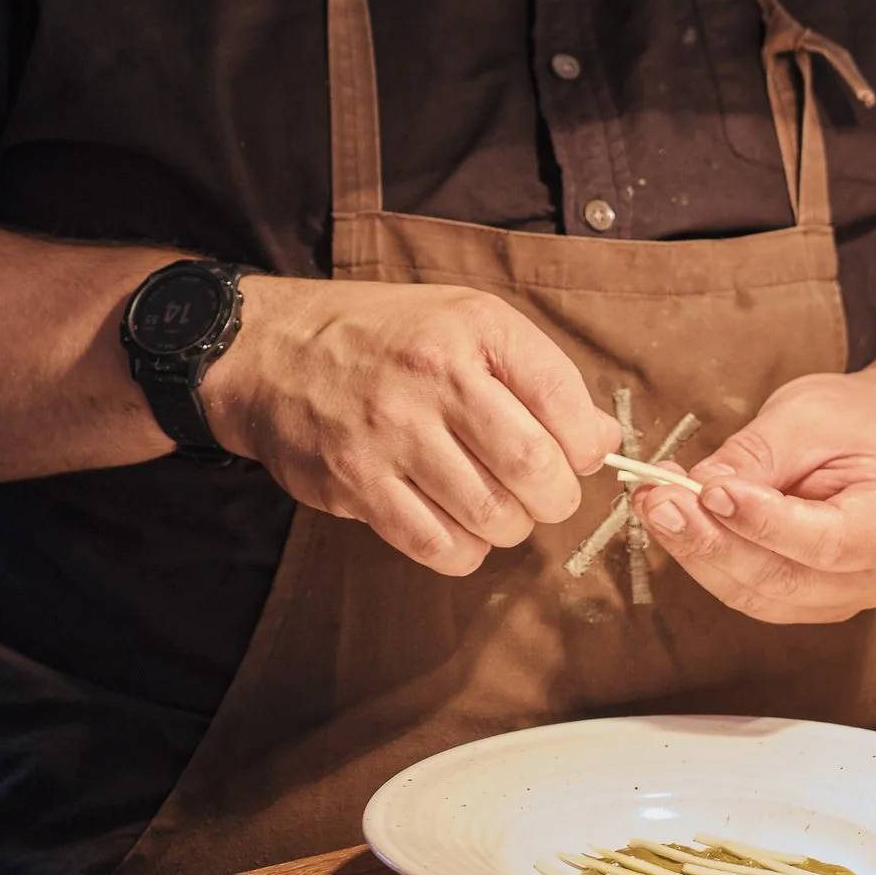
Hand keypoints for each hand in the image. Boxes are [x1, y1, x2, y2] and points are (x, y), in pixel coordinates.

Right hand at [201, 276, 615, 576]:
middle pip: (532, 467)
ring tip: (497, 507)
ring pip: (491, 516)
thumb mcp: (467, 323)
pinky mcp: (355, 484)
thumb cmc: (387, 340)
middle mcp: (433, 377)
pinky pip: (436, 546)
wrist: (274, 352)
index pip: (563, 400)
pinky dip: (464, 551)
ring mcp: (390, 433)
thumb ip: (537, 375)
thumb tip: (602, 438)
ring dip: (510, 526)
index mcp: (473, 328)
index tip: (576, 455)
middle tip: (543, 494)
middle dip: (555, 497)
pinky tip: (458, 527)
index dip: (586, 444)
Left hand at [639, 365, 875, 622]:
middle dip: (711, 542)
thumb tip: (698, 488)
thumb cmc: (852, 422)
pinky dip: (706, 560)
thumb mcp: (806, 417)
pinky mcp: (804, 601)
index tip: (711, 491)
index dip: (764, 523)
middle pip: (782, 579)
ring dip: (697, 553)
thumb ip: (755, 457)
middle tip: (660, 501)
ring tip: (656, 506)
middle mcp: (871, 577)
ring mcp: (838, 598)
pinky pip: (749, 593)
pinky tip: (675, 523)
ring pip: (756, 595)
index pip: (826, 542)